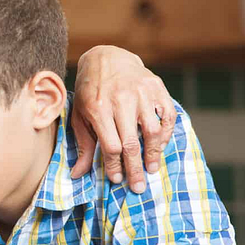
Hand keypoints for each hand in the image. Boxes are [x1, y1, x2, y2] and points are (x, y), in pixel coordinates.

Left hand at [71, 45, 175, 192]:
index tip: (116, 179)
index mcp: (98, 108)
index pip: (111, 146)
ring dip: (154, 154)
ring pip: (153, 131)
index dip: (114, 166)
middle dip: (135, 168)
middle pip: (132, 143)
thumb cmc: (90, 91)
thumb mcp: (80, 115)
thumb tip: (77, 174)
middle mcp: (121, 100)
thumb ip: (83, 144)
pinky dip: (166, 134)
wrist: (106, 57)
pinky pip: (167, 115)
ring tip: (151, 170)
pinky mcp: (157, 87)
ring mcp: (141, 92)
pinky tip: (159, 147)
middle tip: (138, 187)